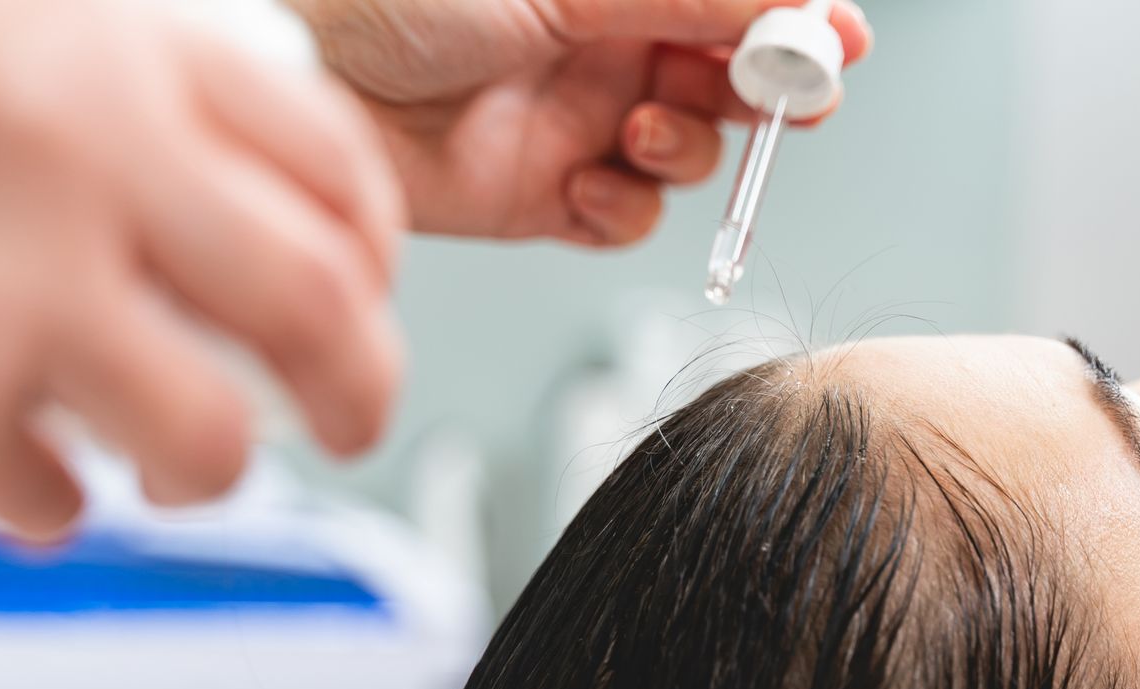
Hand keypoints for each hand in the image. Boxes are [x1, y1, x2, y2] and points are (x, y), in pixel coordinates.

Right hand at [0, 0, 404, 536]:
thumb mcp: (22, 8)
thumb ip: (138, 71)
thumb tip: (270, 196)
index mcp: (116, 41)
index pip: (335, 165)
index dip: (374, 250)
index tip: (362, 291)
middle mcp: (79, 152)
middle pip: (317, 308)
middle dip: (360, 388)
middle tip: (349, 416)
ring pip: (203, 435)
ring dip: (208, 465)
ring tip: (185, 456)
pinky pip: (41, 492)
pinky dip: (49, 497)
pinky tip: (27, 465)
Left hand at [296, 0, 872, 243]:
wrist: (304, 78)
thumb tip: (798, 5)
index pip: (739, 2)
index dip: (796, 22)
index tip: (835, 41)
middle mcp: (609, 44)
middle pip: (732, 79)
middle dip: (758, 94)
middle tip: (764, 97)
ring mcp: (583, 120)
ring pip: (689, 154)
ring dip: (684, 150)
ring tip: (635, 132)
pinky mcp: (549, 194)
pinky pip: (628, 216)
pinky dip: (624, 210)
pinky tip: (588, 186)